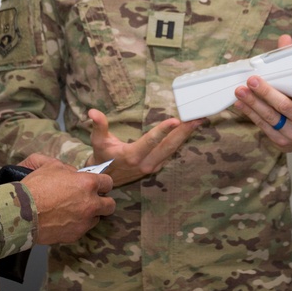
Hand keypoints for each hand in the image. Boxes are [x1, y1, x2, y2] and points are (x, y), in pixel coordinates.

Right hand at [19, 155, 114, 244]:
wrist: (21, 212)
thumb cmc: (35, 187)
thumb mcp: (49, 165)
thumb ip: (66, 167)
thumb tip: (73, 173)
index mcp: (87, 183)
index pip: (108, 183)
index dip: (102, 183)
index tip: (97, 185)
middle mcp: (90, 204)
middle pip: (110, 205)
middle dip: (103, 202)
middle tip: (91, 200)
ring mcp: (84, 222)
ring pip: (96, 219)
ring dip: (89, 215)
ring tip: (74, 211)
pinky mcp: (74, 235)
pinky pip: (81, 230)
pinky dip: (75, 226)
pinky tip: (63, 221)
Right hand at [87, 108, 202, 186]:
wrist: (105, 178)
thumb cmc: (101, 157)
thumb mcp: (98, 141)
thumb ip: (98, 125)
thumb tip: (92, 112)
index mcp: (131, 156)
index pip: (150, 141)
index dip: (163, 131)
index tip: (176, 120)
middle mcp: (144, 163)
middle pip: (168, 146)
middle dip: (184, 132)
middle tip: (198, 117)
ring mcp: (152, 167)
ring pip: (172, 150)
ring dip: (185, 136)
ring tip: (199, 121)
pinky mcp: (156, 167)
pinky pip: (171, 153)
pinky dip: (181, 141)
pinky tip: (189, 131)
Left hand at [233, 34, 291, 156]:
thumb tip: (285, 39)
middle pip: (287, 107)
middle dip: (268, 93)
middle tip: (253, 80)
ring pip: (271, 117)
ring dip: (253, 102)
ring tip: (240, 90)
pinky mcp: (280, 141)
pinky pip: (262, 126)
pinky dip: (250, 112)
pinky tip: (240, 102)